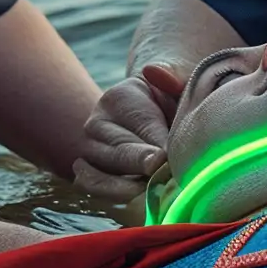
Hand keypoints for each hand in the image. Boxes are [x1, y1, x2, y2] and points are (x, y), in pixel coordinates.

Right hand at [71, 64, 183, 201]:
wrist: (155, 112)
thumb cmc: (171, 99)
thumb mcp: (177, 84)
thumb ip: (172, 75)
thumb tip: (154, 72)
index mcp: (118, 98)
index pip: (139, 122)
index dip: (157, 140)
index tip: (167, 155)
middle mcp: (97, 124)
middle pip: (118, 149)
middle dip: (141, 163)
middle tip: (161, 172)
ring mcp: (89, 150)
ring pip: (100, 171)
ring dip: (125, 184)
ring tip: (149, 189)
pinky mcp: (89, 171)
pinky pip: (90, 186)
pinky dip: (110, 193)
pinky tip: (135, 195)